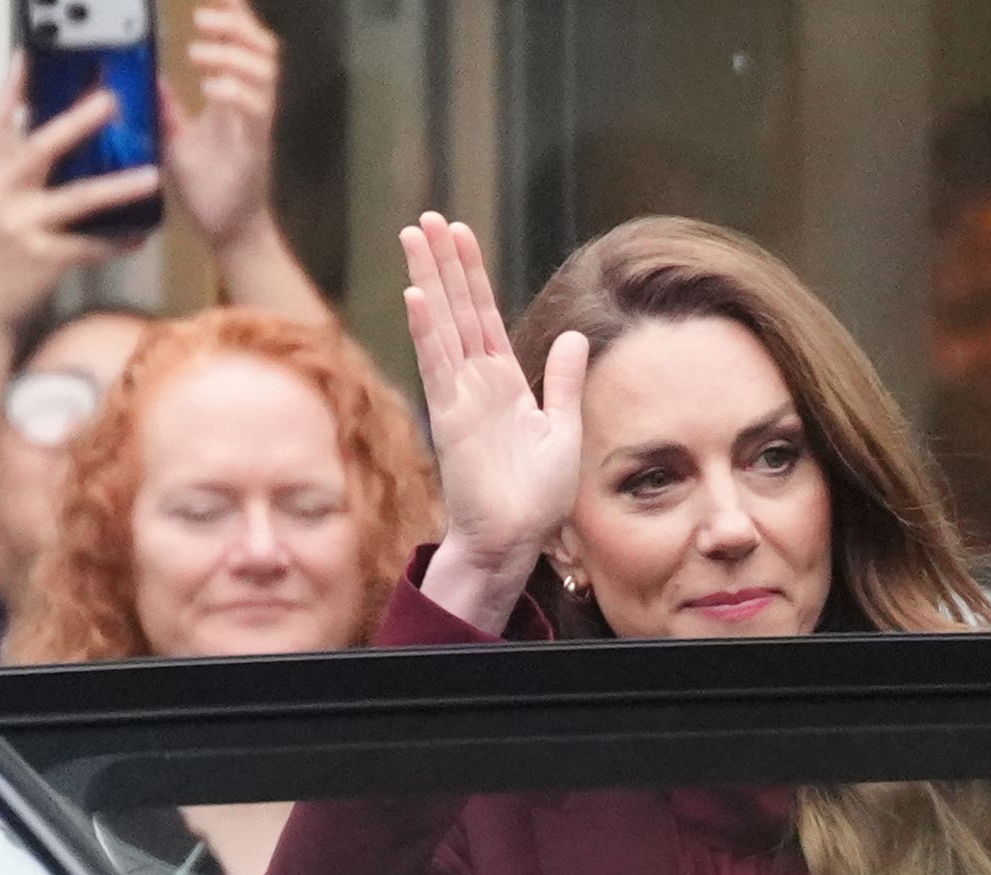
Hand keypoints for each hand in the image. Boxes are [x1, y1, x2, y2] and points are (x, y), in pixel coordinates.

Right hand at [0, 60, 160, 332]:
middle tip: (109, 101)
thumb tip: (58, 134)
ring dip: (118, 187)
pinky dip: (118, 240)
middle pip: (40, 149)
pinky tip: (141, 234)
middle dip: (77, 122)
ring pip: (77, 200)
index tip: (33, 57)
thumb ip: (15, 169)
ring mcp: (20, 227)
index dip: (16, 88)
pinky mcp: (42, 260)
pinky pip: (91, 246)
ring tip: (151, 175)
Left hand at [163, 0, 279, 254]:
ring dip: (232, 54)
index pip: (244, 46)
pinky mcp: (255, 149)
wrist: (227, 234)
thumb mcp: (175, 139)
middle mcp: (252, 107)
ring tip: (200, 51)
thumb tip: (145, 74)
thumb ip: (167, 106)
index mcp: (235, 100)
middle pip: (264, 50)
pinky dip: (235, 90)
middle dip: (237, 26)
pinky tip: (212, 87)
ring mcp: (256, 126)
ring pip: (265, 72)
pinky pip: (257, 109)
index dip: (237, 16)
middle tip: (202, 19)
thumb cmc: (208, 190)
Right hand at [403, 213, 589, 585]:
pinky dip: (428, 332)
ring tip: (413, 236)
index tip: (459, 232)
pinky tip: (417, 296)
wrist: (515, 540)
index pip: (483, 314)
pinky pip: (438, 367)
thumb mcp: (562, 429)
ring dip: (428, 280)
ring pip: (442, 325)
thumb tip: (576, 336)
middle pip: (457, 308)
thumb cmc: (536, 497)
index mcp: (503, 382)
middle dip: (443, 262)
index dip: (472, 273)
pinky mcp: (451, 419)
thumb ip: (565, 382)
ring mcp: (460, 397)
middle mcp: (477, 382)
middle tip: (426, 217)